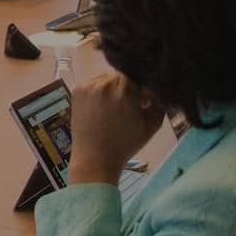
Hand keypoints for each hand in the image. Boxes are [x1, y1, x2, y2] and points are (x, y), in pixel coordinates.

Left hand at [67, 72, 163, 186]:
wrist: (94, 159)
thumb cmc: (125, 144)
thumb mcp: (152, 125)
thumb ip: (159, 102)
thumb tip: (156, 88)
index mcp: (124, 90)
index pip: (139, 76)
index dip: (144, 86)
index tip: (145, 100)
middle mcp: (105, 83)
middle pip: (123, 76)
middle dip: (129, 88)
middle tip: (131, 105)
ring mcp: (88, 86)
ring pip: (107, 79)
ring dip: (114, 89)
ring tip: (115, 109)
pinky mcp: (77, 91)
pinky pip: (94, 84)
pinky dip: (100, 92)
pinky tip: (102, 109)